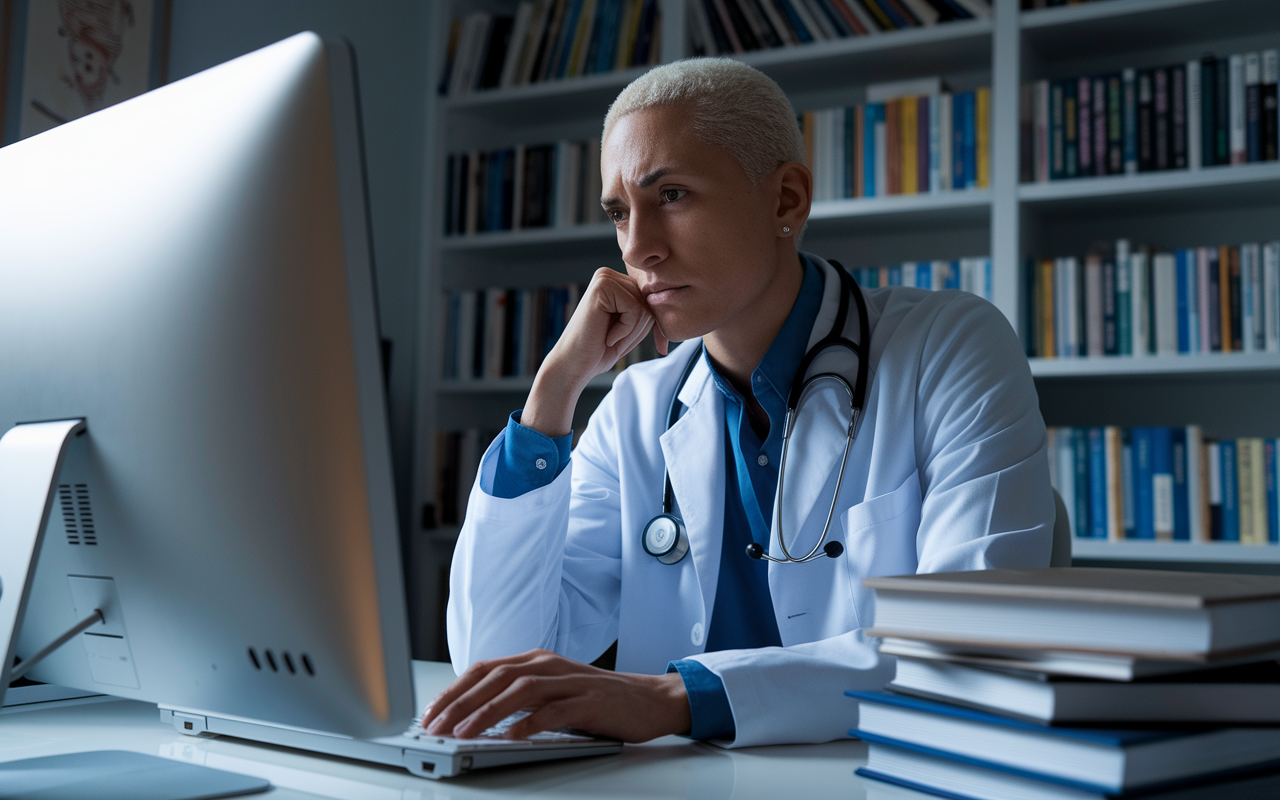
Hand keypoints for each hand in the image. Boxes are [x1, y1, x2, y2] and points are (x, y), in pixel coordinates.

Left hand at [420, 649, 690, 742]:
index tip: (431, 712)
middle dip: (460, 702)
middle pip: (495, 676)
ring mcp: (569, 680)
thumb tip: (475, 715)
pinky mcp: (588, 700)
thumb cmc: (597, 699)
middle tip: (436, 725)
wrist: (648, 699)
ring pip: (519, 690)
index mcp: (535, 659)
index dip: (454, 689)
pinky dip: (530, 723)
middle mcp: (548, 664)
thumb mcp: (552, 691)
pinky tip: (512, 737)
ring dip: (486, 712)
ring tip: (463, 732)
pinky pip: (554, 710)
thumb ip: (519, 697)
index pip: (484, 669)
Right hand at [522, 268, 668, 437]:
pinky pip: (636, 311)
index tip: (624, 339)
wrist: (574, 366)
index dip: (646, 326)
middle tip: (612, 339)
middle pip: (650, 303)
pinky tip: (606, 336)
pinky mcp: (601, 287)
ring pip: (645, 307)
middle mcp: (609, 274)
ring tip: (609, 337)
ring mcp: (604, 278)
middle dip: (638, 329)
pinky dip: (625, 331)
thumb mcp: (632, 326)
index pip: (652, 301)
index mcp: (616, 282)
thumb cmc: (601, 350)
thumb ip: (647, 310)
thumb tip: (676, 296)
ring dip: (631, 331)